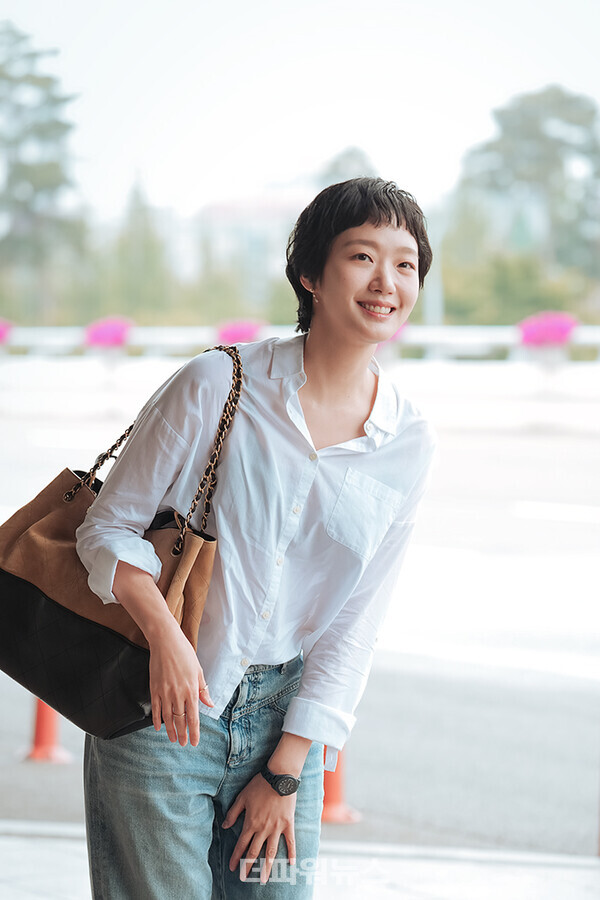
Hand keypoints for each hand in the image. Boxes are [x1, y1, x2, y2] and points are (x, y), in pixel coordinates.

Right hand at [148, 619, 213, 746]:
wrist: (166, 642)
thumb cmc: (185, 654)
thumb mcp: (198, 671)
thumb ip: (203, 690)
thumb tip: (210, 705)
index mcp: (191, 690)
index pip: (194, 716)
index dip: (194, 731)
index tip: (194, 742)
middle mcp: (178, 694)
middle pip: (180, 720)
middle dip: (183, 734)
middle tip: (184, 744)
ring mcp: (164, 693)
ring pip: (168, 717)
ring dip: (170, 730)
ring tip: (174, 740)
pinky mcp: (154, 689)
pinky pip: (155, 709)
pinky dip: (156, 720)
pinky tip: (157, 728)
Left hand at [223, 773, 296, 882]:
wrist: (279, 777)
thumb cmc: (259, 785)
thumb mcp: (242, 797)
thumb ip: (233, 813)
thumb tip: (225, 826)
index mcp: (251, 823)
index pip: (241, 845)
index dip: (236, 857)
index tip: (232, 868)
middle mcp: (263, 828)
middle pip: (255, 852)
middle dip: (248, 866)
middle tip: (244, 878)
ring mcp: (276, 828)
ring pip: (271, 851)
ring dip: (267, 867)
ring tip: (264, 879)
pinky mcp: (288, 824)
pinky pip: (290, 841)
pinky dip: (291, 853)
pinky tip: (291, 864)